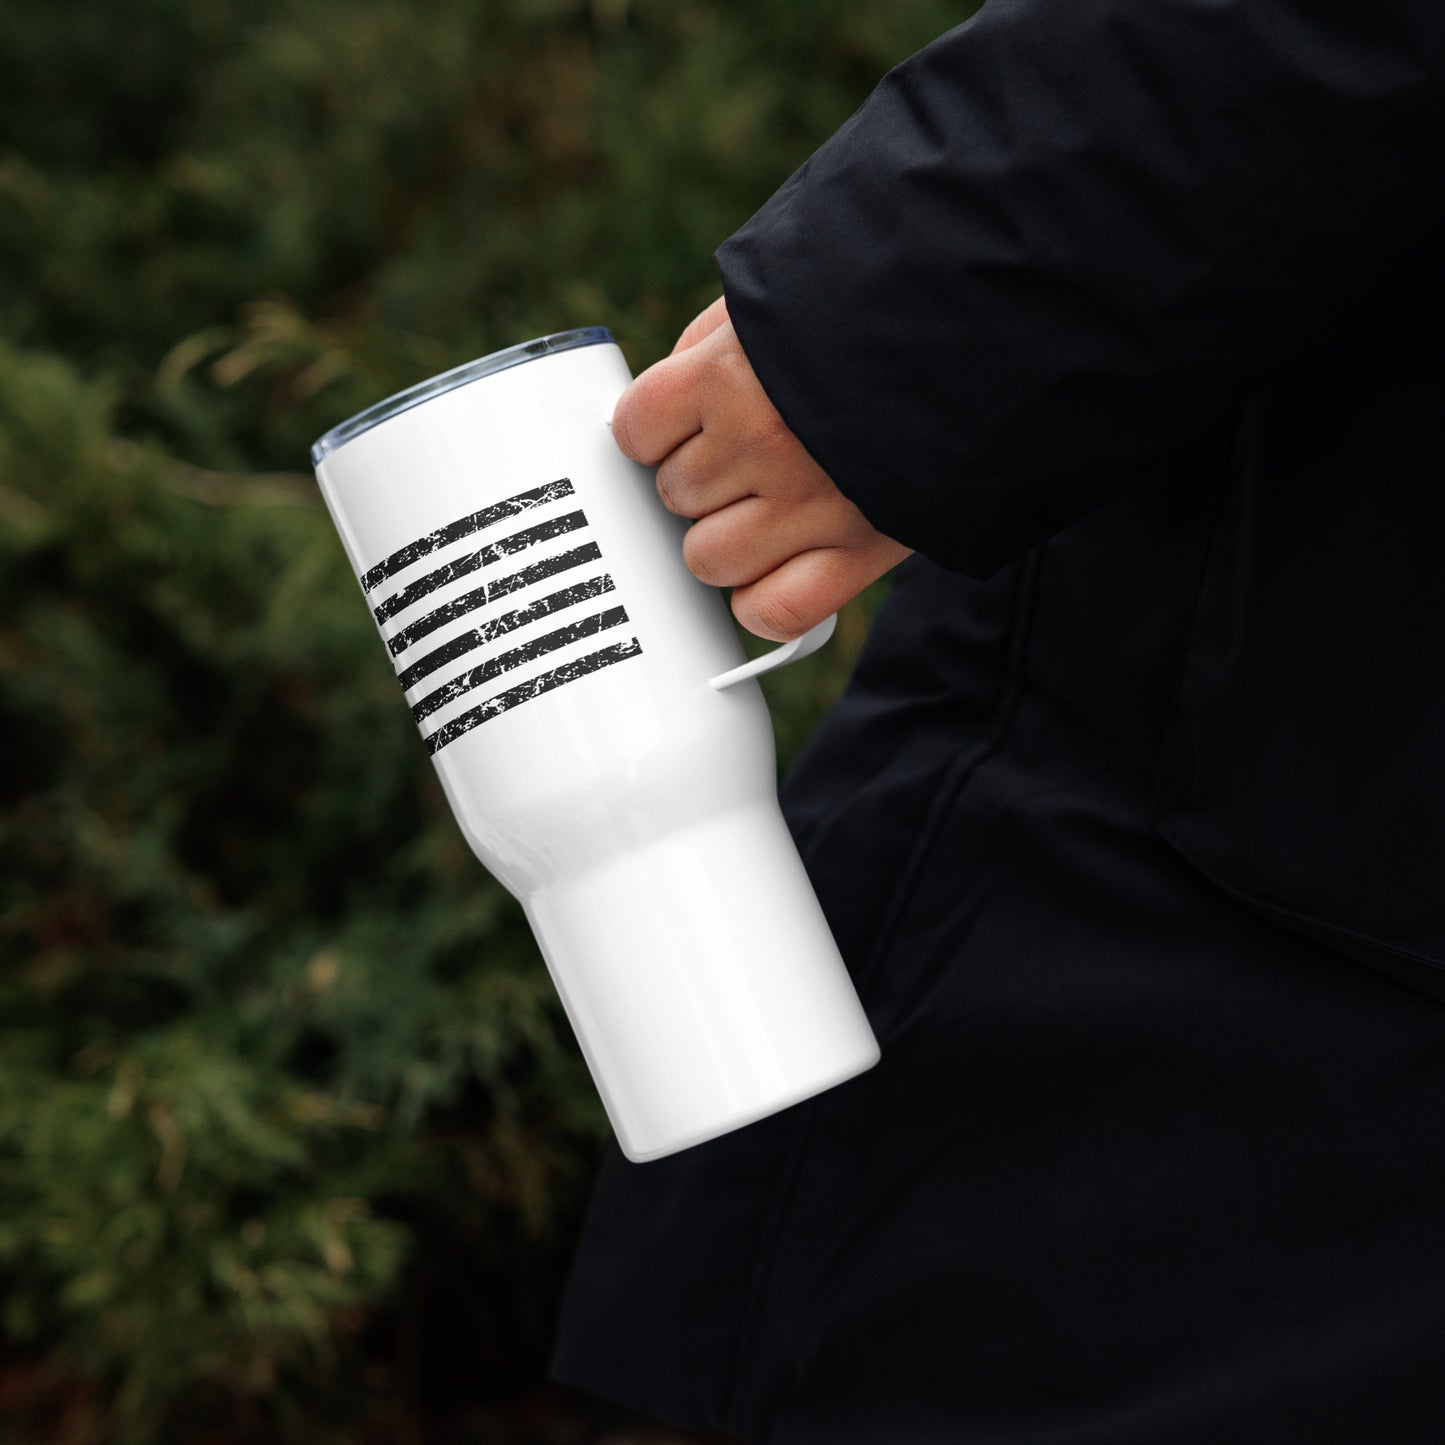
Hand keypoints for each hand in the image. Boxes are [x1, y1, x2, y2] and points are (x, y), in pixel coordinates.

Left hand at [610, 297, 911, 639]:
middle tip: (748, 454)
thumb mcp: (775, 303)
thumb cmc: (874, 312)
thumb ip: (707, 350)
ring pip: (708, 559)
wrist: (988, 338)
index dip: (655, 429)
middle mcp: (763, 444)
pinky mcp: (857, 553)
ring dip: (727, 539)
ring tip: (769, 505)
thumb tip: (659, 412)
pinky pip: (772, 611)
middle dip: (702, 477)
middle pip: (675, 494)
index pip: (637, 428)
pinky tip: (777, 569)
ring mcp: (809, 506)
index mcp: (730, 374)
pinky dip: (764, 602)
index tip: (680, 424)